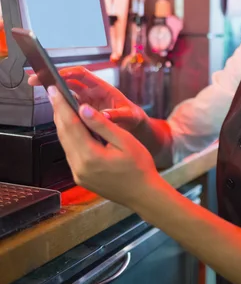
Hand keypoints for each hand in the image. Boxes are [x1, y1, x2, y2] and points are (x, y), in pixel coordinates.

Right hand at [28, 66, 145, 133]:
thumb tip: (105, 116)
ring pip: (67, 92)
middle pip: (69, 80)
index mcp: (102, 88)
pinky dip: (60, 105)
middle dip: (53, 78)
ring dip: (54, 90)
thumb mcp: (130, 115)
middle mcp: (93, 92)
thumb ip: (118, 115)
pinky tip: (51, 107)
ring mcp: (87, 101)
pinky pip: (69, 105)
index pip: (82, 75)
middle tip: (36, 78)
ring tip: (38, 88)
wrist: (135, 127)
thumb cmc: (134, 117)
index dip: (68, 73)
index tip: (56, 75)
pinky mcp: (84, 111)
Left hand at [47, 85, 160, 210]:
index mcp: (90, 156)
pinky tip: (73, 126)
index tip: (54, 90)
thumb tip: (82, 108)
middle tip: (55, 93)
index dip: (61, 105)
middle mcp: (79, 167)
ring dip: (63, 123)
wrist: (143, 194)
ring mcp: (78, 174)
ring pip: (65, 143)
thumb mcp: (124, 141)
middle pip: (63, 133)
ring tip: (62, 106)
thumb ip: (102, 125)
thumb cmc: (139, 167)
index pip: (70, 124)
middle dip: (58, 111)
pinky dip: (70, 137)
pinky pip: (70, 152)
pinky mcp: (80, 177)